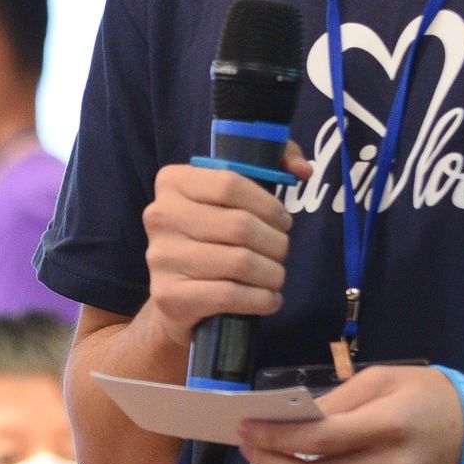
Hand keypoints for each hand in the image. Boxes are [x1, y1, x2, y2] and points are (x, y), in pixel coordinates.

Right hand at [135, 141, 312, 349]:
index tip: (283, 221)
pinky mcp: (169, 296)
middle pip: (240, 225)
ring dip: (272, 273)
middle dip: (276, 243)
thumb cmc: (212, 239)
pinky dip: (260, 299)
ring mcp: (161, 257)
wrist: (176, 299)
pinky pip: (230, 295)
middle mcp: (159, 215)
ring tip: (275, 276)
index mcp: (172, 182)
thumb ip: (274, 164)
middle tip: (281, 252)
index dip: (268, 204)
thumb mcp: (235, 195)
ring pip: (240, 262)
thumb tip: (303, 169)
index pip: (230, 184)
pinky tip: (268, 299)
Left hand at [237, 362, 463, 463]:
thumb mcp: (383, 379)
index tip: (247, 428)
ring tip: (269, 462)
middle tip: (250, 446)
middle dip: (271, 463)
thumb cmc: (428, 396)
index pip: (318, 442)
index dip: (275, 438)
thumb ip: (335, 400)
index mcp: (389, 426)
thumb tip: (289, 418)